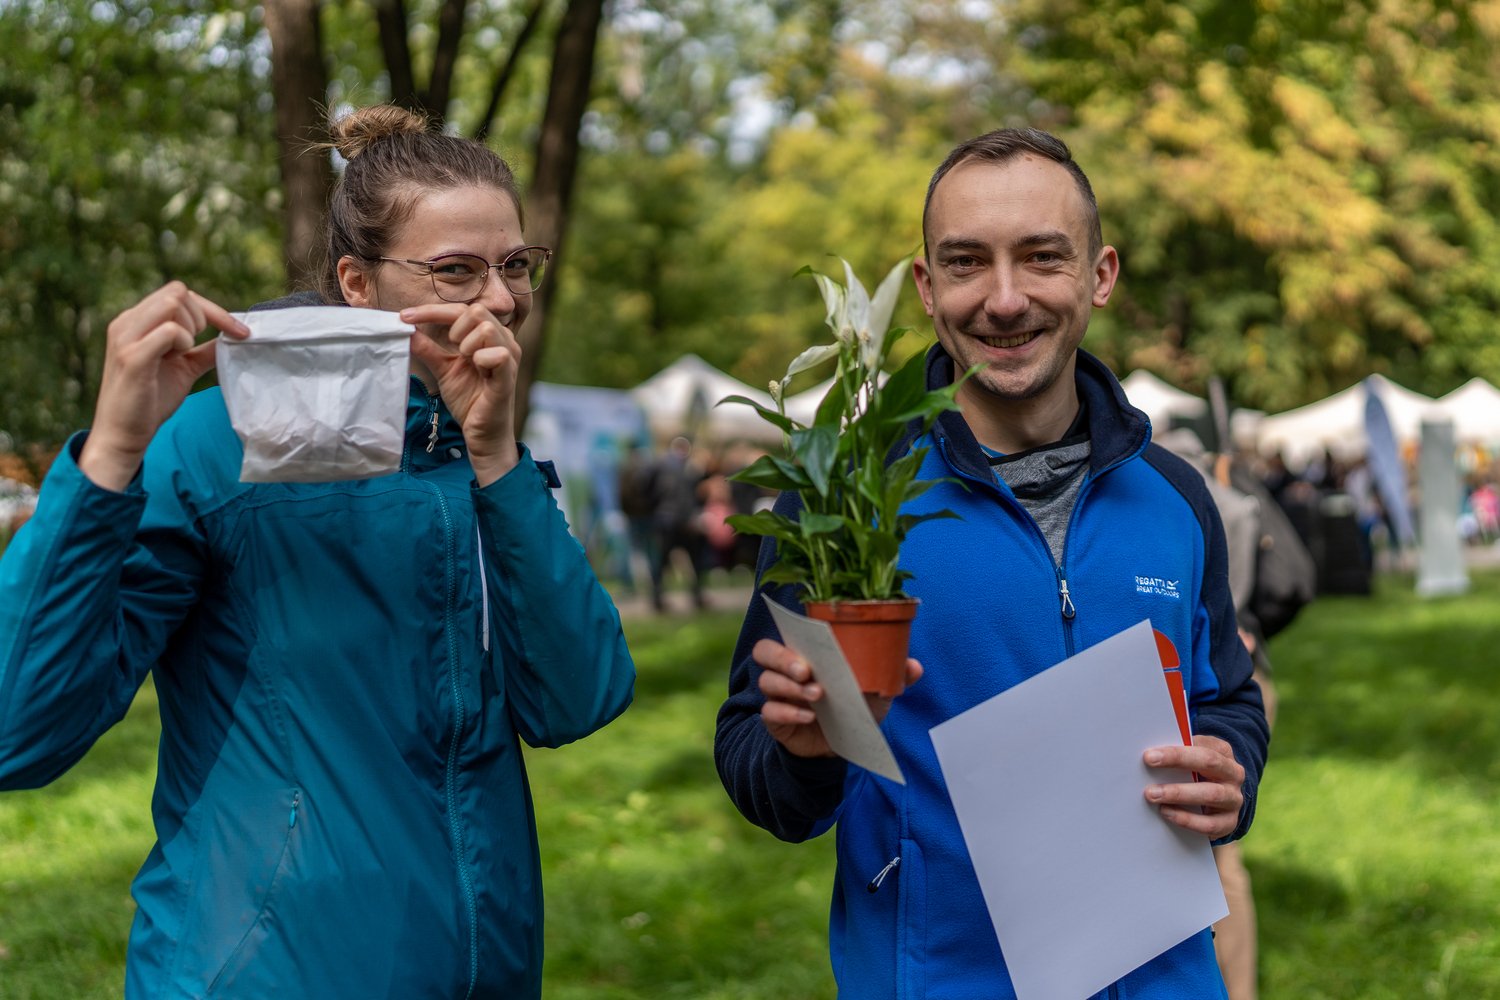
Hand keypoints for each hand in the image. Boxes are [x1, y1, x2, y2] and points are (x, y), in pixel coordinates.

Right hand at [79, 282, 248, 490]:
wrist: (122, 434)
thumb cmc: (150, 401)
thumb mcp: (184, 368)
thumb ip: (205, 351)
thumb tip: (234, 338)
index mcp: (136, 321)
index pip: (178, 293)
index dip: (213, 309)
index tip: (240, 331)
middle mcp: (127, 322)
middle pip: (177, 292)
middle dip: (202, 317)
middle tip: (194, 348)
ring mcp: (126, 337)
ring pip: (172, 303)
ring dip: (191, 328)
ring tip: (182, 354)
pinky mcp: (132, 357)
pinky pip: (169, 331)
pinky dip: (184, 342)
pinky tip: (177, 360)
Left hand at [403, 302, 520, 485]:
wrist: (482, 433)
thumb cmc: (469, 400)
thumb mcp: (443, 369)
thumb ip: (427, 348)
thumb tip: (405, 329)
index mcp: (489, 336)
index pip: (462, 309)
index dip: (431, 311)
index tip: (404, 317)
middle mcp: (503, 340)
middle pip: (476, 310)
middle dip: (454, 328)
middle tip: (452, 351)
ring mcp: (509, 357)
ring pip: (486, 328)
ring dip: (467, 344)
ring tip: (466, 362)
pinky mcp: (508, 375)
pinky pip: (497, 354)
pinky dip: (480, 360)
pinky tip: (478, 371)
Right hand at [753, 638, 922, 758]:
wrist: (844, 746)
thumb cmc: (856, 708)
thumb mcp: (876, 693)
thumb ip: (893, 676)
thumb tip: (914, 666)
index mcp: (808, 654)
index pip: (786, 633)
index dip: (791, 632)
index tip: (814, 642)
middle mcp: (787, 671)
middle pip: (764, 652)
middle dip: (783, 658)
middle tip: (806, 670)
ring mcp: (779, 696)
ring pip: (766, 681)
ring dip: (790, 687)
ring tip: (817, 695)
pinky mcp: (775, 721)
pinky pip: (769, 713)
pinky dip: (788, 713)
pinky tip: (808, 717)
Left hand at [1143, 734, 1244, 839]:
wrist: (1220, 801)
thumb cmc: (1197, 773)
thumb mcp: (1192, 757)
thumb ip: (1177, 753)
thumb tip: (1151, 754)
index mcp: (1223, 752)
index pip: (1201, 745)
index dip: (1175, 752)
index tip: (1149, 756)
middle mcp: (1233, 774)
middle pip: (1208, 763)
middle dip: (1177, 762)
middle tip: (1149, 767)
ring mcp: (1234, 799)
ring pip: (1211, 794)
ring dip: (1179, 794)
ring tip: (1152, 795)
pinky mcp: (1229, 822)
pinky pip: (1210, 823)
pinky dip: (1187, 819)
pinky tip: (1166, 813)